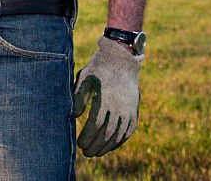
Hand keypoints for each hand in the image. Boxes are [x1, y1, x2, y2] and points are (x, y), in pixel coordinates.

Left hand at [72, 35, 142, 156]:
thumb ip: (79, 97)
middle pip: (107, 133)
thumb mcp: (84, 77)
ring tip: (96, 153)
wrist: (121, 58)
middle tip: (86, 153)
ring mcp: (129, 108)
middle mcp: (120, 105)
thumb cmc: (98, 67)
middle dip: (96, 145)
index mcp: (106, 98)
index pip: (96, 125)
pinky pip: (129, 130)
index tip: (79, 143)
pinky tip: (111, 146)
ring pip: (119, 134)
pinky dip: (120, 140)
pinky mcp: (134, 109)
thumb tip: (76, 117)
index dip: (88, 137)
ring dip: (107, 146)